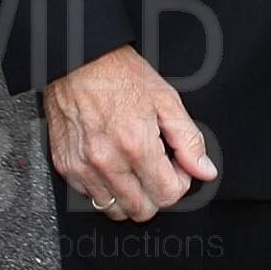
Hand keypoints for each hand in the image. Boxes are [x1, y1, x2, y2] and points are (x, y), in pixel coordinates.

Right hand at [44, 45, 218, 221]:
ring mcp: (82, 167)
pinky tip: (112, 163)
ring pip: (115, 210)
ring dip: (130, 195)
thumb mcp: (166, 98)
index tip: (176, 166)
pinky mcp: (65, 166)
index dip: (180, 182)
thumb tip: (204, 170)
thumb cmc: (119, 73)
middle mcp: (106, 161)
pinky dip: (105, 188)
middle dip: (156, 193)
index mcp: (135, 144)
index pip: (167, 195)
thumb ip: (188, 139)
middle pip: (142, 210)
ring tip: (134, 166)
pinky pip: (90, 197)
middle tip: (157, 166)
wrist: (78, 59)